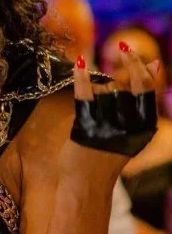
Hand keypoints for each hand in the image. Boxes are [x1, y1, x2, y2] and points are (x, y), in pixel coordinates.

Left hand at [59, 44, 157, 187]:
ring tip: (92, 108)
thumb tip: (154, 64)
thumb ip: (140, 99)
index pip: (146, 88)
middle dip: (113, 82)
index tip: (128, 49)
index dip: (138, 65)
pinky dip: (81, 77)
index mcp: (145, 127)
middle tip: (111, 75)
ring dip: (96, 90)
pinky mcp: (86, 129)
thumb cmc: (107, 153)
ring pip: (103, 90)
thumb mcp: (132, 129)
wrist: (85, 184)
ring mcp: (107, 128)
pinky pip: (84, 94)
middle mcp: (129, 128)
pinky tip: (79, 63)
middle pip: (122, 86)